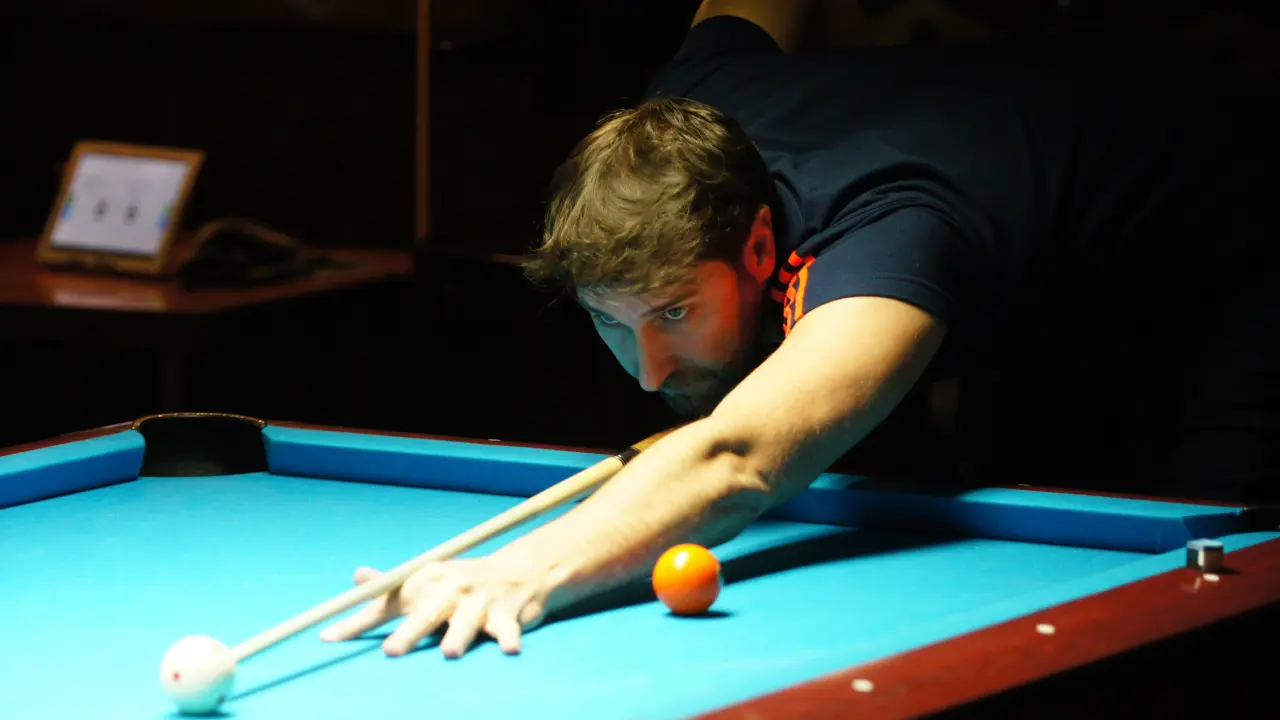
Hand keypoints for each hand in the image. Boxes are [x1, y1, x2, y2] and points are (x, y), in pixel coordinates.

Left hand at [318, 555, 555, 657]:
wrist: (521, 569)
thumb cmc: (464, 581)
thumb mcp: (428, 579)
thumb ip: (391, 585)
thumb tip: (358, 577)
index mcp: (427, 581)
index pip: (386, 602)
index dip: (358, 622)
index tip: (329, 637)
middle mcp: (451, 589)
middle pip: (426, 613)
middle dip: (410, 632)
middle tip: (391, 652)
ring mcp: (480, 601)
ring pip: (466, 621)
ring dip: (458, 636)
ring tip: (449, 654)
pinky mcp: (508, 614)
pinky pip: (507, 628)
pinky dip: (508, 638)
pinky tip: (509, 650)